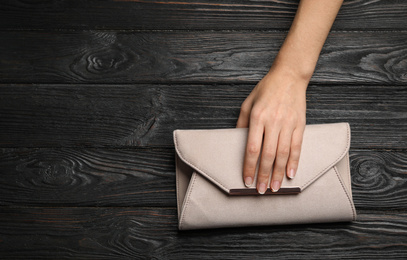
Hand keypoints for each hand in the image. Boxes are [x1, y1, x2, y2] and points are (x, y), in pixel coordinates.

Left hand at [236, 67, 306, 193]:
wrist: (289, 77)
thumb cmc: (265, 90)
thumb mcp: (247, 104)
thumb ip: (242, 124)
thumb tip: (237, 143)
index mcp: (257, 117)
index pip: (252, 148)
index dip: (249, 167)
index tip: (246, 180)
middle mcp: (273, 122)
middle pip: (268, 155)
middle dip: (263, 175)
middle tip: (260, 190)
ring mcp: (288, 124)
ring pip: (283, 154)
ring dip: (278, 173)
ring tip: (274, 187)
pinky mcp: (300, 124)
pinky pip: (297, 146)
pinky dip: (294, 162)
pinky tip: (292, 174)